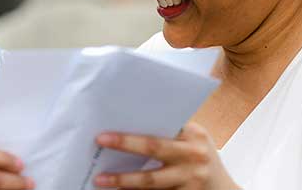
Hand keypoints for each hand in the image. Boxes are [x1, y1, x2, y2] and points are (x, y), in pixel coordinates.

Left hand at [94, 122, 239, 189]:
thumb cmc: (200, 161)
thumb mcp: (193, 142)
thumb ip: (171, 134)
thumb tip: (129, 126)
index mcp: (194, 135)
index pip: (163, 124)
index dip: (138, 122)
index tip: (113, 121)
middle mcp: (194, 155)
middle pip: (154, 147)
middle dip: (125, 143)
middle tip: (100, 140)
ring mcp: (190, 180)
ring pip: (151, 180)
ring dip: (123, 180)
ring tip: (100, 179)